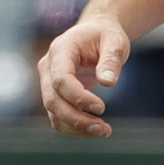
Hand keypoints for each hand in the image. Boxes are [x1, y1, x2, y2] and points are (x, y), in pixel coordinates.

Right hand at [40, 14, 130, 136]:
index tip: (101, 108)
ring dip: (76, 127)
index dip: (78, 97)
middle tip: (103, 129)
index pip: (61, 79)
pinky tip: (96, 129)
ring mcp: (48, 82)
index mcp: (61, 50)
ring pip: (53, 112)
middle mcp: (48, 67)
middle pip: (52, 100)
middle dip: (76, 118)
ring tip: (104, 131)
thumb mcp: (115, 41)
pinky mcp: (55, 94)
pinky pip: (58, 116)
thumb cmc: (105, 35)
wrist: (95, 33)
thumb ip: (111, 60)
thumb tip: (108, 82)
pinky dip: (74, 127)